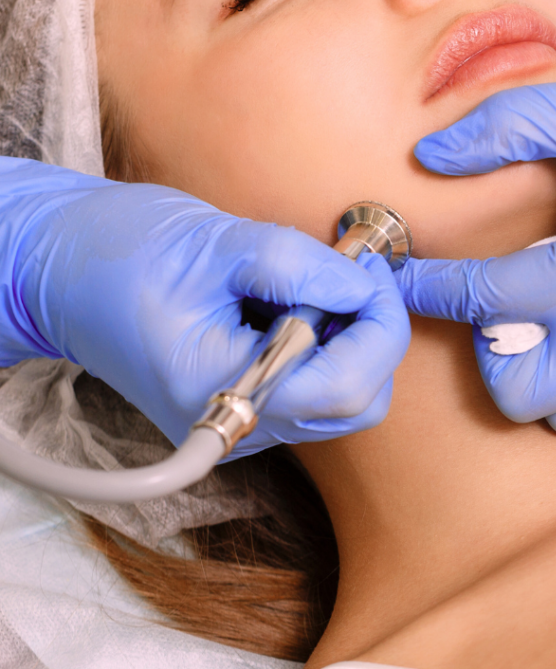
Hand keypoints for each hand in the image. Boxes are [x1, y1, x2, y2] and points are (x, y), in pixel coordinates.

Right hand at [0, 160, 410, 455]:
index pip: (346, 388)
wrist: (63, 273)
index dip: (378, 325)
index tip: (367, 270)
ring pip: (341, 396)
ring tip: (312, 282)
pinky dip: (324, 343)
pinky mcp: (244, 405)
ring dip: (348, 335)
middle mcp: (235, 426)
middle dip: (371, 332)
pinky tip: (292, 302)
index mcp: (221, 392)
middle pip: (356, 401)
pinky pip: (312, 386)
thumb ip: (300, 266)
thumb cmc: (122, 254)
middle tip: (351, 272)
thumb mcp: (218, 242)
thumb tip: (363, 287)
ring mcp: (241, 422)